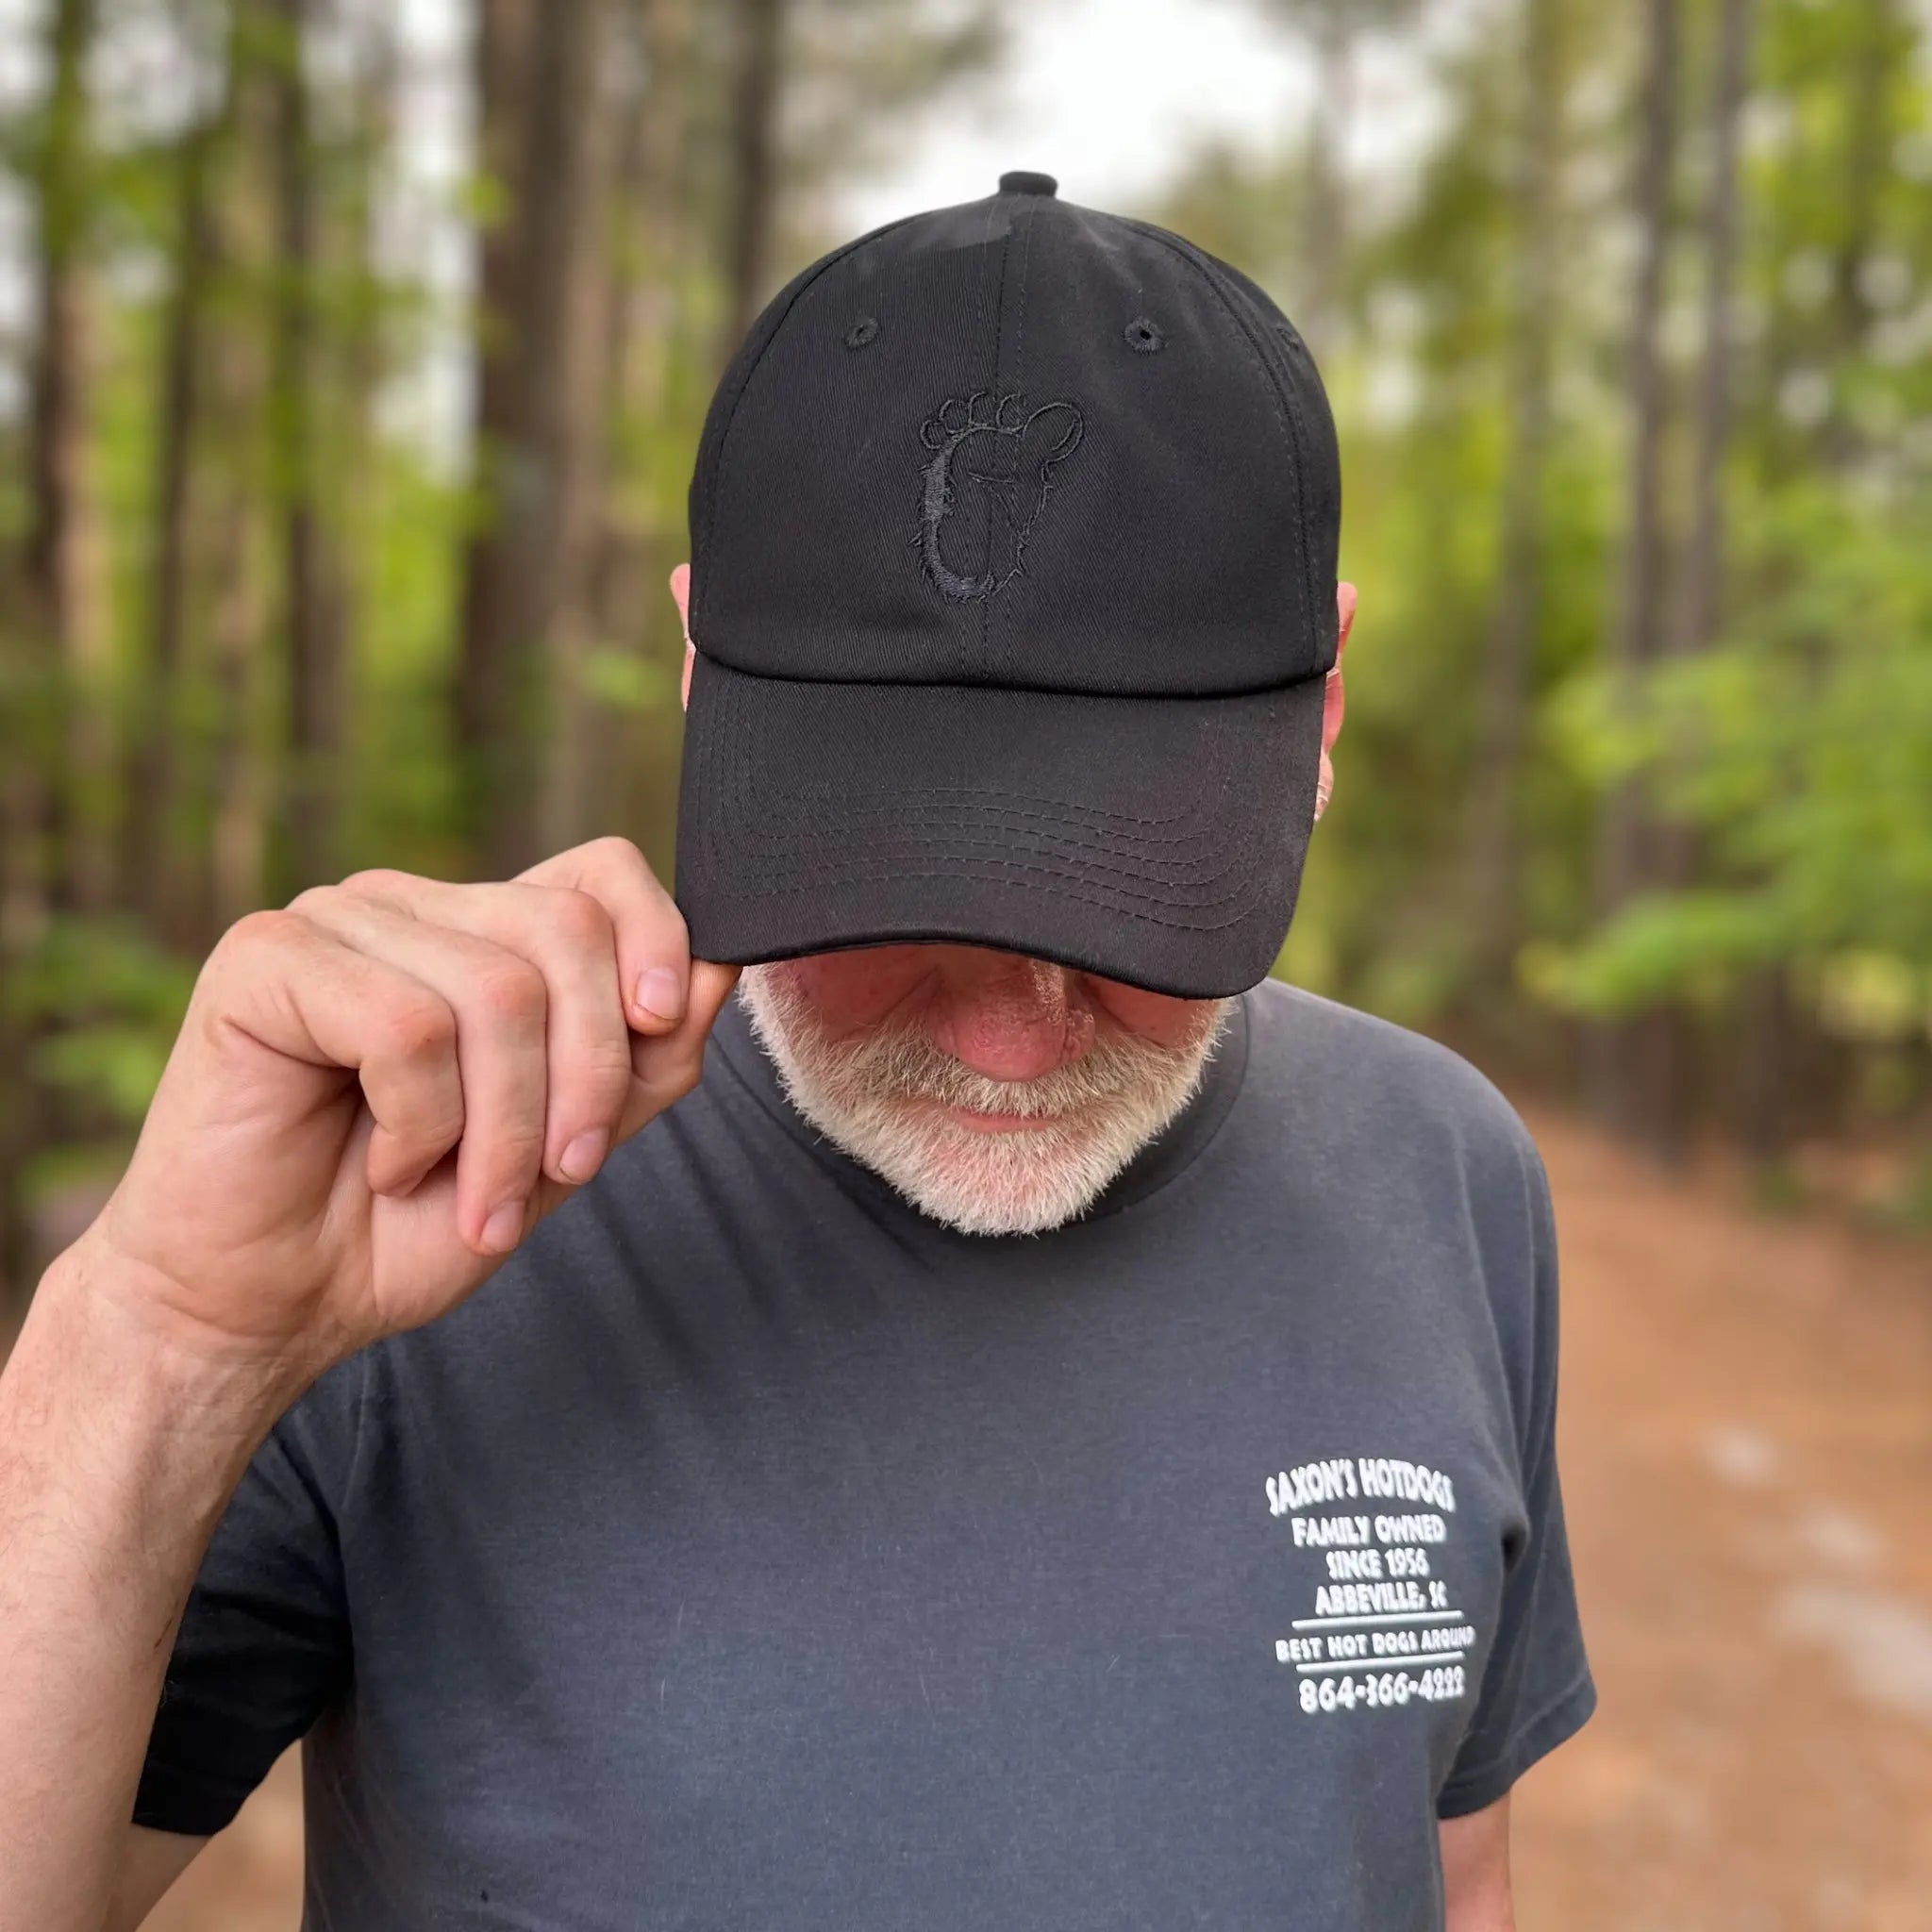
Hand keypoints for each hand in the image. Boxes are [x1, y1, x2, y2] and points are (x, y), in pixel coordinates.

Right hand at [73, 837, 739, 1384]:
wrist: (271, 1304)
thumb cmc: (406, 1227)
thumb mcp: (562, 1149)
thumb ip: (641, 1061)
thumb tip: (722, 967)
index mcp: (483, 936)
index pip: (600, 872)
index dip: (654, 938)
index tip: (660, 1031)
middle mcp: (414, 910)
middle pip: (567, 933)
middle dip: (587, 1076)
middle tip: (559, 1173)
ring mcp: (337, 921)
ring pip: (498, 991)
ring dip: (504, 1129)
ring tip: (470, 1196)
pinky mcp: (266, 958)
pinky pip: (406, 1024)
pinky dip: (421, 1124)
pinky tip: (385, 1164)